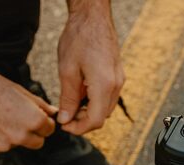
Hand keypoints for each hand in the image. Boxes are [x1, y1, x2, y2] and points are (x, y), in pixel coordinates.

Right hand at [0, 56, 56, 155]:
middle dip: (34, 133)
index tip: (37, 117)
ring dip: (15, 136)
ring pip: (18, 144)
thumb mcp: (22, 92)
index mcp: (34, 121)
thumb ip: (41, 106)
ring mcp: (4, 145)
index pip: (50, 130)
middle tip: (21, 119)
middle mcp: (21, 136)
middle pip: (38, 143)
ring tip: (1, 118)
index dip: (45, 122)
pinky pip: (0, 147)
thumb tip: (54, 113)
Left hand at [57, 0, 124, 134]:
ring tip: (71, 106)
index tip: (64, 126)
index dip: (79, 129)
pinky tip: (81, 95)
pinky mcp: (117, 77)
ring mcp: (119, 81)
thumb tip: (65, 119)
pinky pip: (107, 99)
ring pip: (105, 110)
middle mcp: (115, 86)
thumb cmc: (79, 37)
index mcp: (104, 85)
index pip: (95, 120)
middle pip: (101, 118)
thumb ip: (67, 99)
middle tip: (65, 117)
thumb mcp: (67, 71)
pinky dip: (94, 103)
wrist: (93, 16)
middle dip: (82, 122)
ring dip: (88, 113)